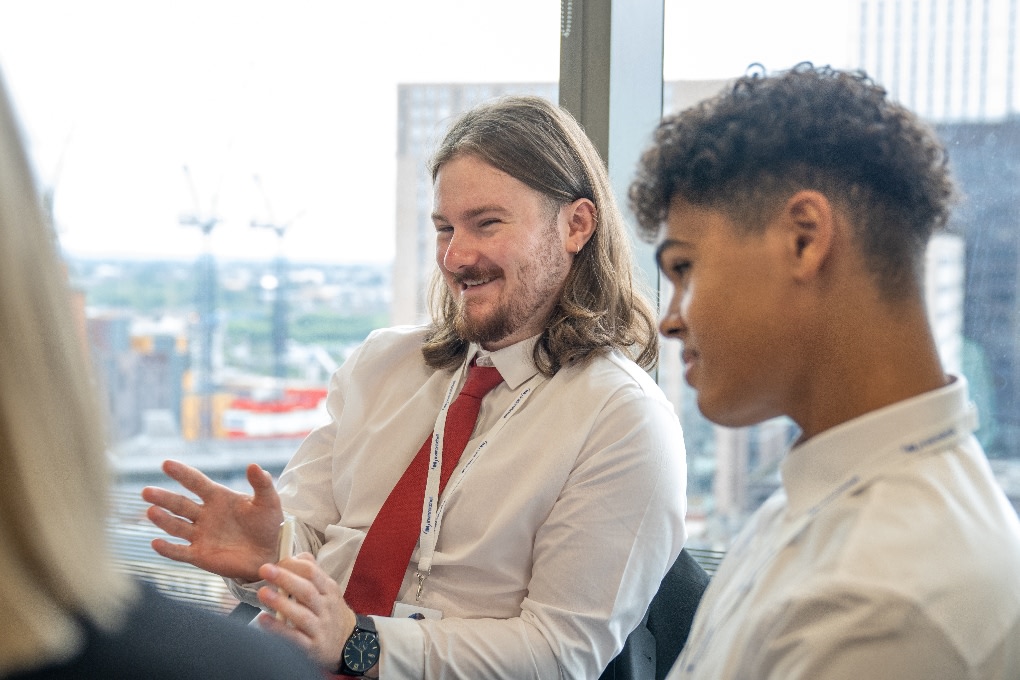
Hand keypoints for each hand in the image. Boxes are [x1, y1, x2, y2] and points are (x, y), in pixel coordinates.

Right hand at [141, 460, 282, 580]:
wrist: (271, 553)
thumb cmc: (269, 524)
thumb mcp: (269, 501)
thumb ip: (262, 484)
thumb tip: (254, 465)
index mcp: (218, 497)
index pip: (196, 482)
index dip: (182, 473)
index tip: (166, 463)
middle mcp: (205, 515)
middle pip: (180, 504)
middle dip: (163, 498)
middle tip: (146, 491)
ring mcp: (200, 535)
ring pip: (176, 526)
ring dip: (163, 520)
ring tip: (151, 512)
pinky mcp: (200, 555)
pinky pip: (180, 552)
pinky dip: (168, 549)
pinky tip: (156, 543)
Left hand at [255, 553, 359, 670]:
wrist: (351, 645)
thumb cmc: (332, 614)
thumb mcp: (329, 591)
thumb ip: (313, 573)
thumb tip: (296, 556)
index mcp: (329, 591)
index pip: (313, 573)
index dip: (293, 565)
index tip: (277, 562)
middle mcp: (326, 608)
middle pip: (307, 591)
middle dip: (285, 578)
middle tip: (265, 569)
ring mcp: (320, 628)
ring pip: (301, 615)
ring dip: (281, 603)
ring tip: (263, 593)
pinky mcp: (312, 648)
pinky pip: (294, 638)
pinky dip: (278, 629)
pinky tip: (263, 620)